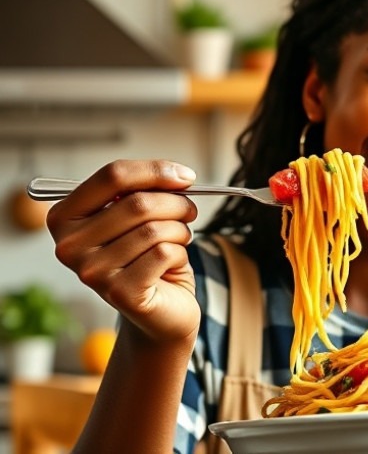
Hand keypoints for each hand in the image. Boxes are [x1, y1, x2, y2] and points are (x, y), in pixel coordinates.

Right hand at [47, 160, 200, 343]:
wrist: (161, 310)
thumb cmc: (149, 257)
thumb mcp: (139, 217)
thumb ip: (145, 191)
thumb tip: (177, 175)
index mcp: (65, 217)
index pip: (112, 175)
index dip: (155, 170)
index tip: (185, 176)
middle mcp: (69, 246)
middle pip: (137, 202)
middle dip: (176, 203)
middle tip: (189, 212)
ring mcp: (91, 272)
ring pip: (154, 229)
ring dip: (180, 231)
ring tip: (178, 240)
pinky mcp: (120, 293)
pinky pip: (163, 253)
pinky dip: (179, 253)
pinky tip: (171, 264)